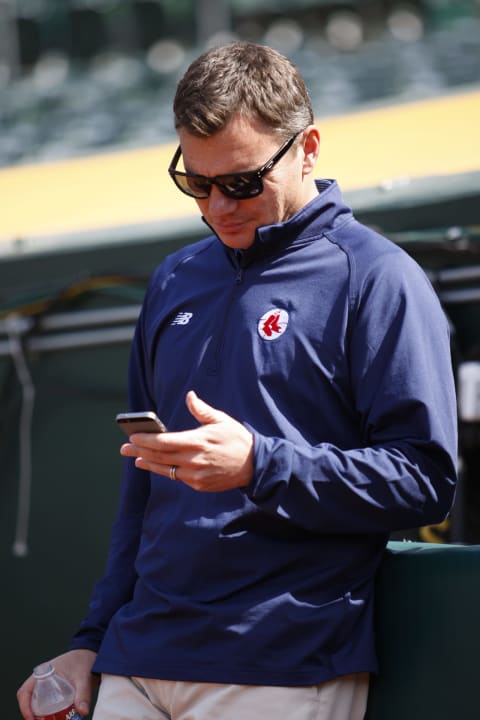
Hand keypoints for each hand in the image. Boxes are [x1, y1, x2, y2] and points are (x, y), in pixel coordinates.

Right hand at [17, 649, 97, 719]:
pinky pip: (47, 706)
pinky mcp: (55, 693)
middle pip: (29, 701)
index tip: (32, 719)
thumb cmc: (83, 660)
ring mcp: (48, 687)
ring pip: (37, 705)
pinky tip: (59, 719)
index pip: (25, 691)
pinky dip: (50, 715)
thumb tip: (83, 711)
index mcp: (43, 673)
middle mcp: (42, 681)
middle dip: (33, 715)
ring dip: (42, 715)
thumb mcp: (83, 677)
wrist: (91, 654)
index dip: (25, 707)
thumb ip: (83, 694)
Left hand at [120, 390, 253, 491]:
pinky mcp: (198, 484)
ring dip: (148, 463)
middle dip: (139, 451)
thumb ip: (202, 410)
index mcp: (197, 441)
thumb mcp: (221, 420)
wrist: (254, 465)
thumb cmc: (236, 439)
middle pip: (159, 456)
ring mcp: (195, 475)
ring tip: (136, 459)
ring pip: (165, 469)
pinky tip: (157, 466)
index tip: (133, 436)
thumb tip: (189, 396)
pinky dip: (165, 471)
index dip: (146, 440)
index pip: (163, 441)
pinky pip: (177, 477)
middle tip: (124, 448)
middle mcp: (193, 460)